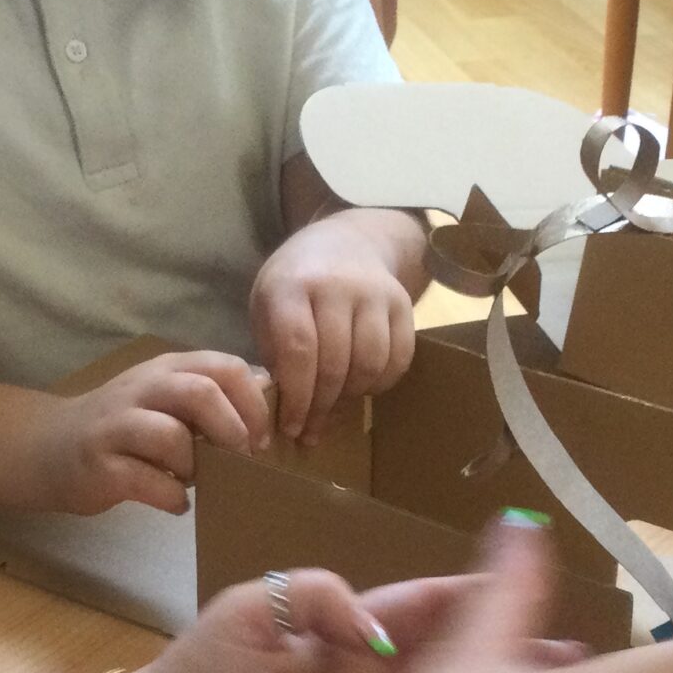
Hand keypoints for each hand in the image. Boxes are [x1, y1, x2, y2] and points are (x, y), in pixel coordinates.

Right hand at [24, 350, 268, 514]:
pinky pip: (149, 481)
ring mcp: (116, 426)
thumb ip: (211, 392)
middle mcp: (141, 389)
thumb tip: (268, 390)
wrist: (49, 448)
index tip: (261, 437)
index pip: (224, 367)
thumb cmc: (123, 427)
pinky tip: (177, 502)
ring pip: (172, 437)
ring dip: (198, 466)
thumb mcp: (165, 398)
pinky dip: (174, 497)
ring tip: (197, 480)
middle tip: (240, 459)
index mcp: (167, 369)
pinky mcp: (100, 465)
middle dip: (232, 429)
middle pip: (201, 393)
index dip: (253, 403)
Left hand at [250, 214, 416, 445]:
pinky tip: (362, 388)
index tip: (291, 426)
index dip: (297, 397)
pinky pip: (399, 358)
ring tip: (335, 407)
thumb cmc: (296, 284)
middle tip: (311, 430)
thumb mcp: (268, 307)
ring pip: (370, 364)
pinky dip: (381, 383)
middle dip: (321, 406)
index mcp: (292, 286)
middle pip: (335, 363)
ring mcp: (374, 293)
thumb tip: (289, 411)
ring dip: (352, 396)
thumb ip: (275, 353)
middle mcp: (336, 286)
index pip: (298, 351)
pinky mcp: (403, 303)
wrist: (347, 242)